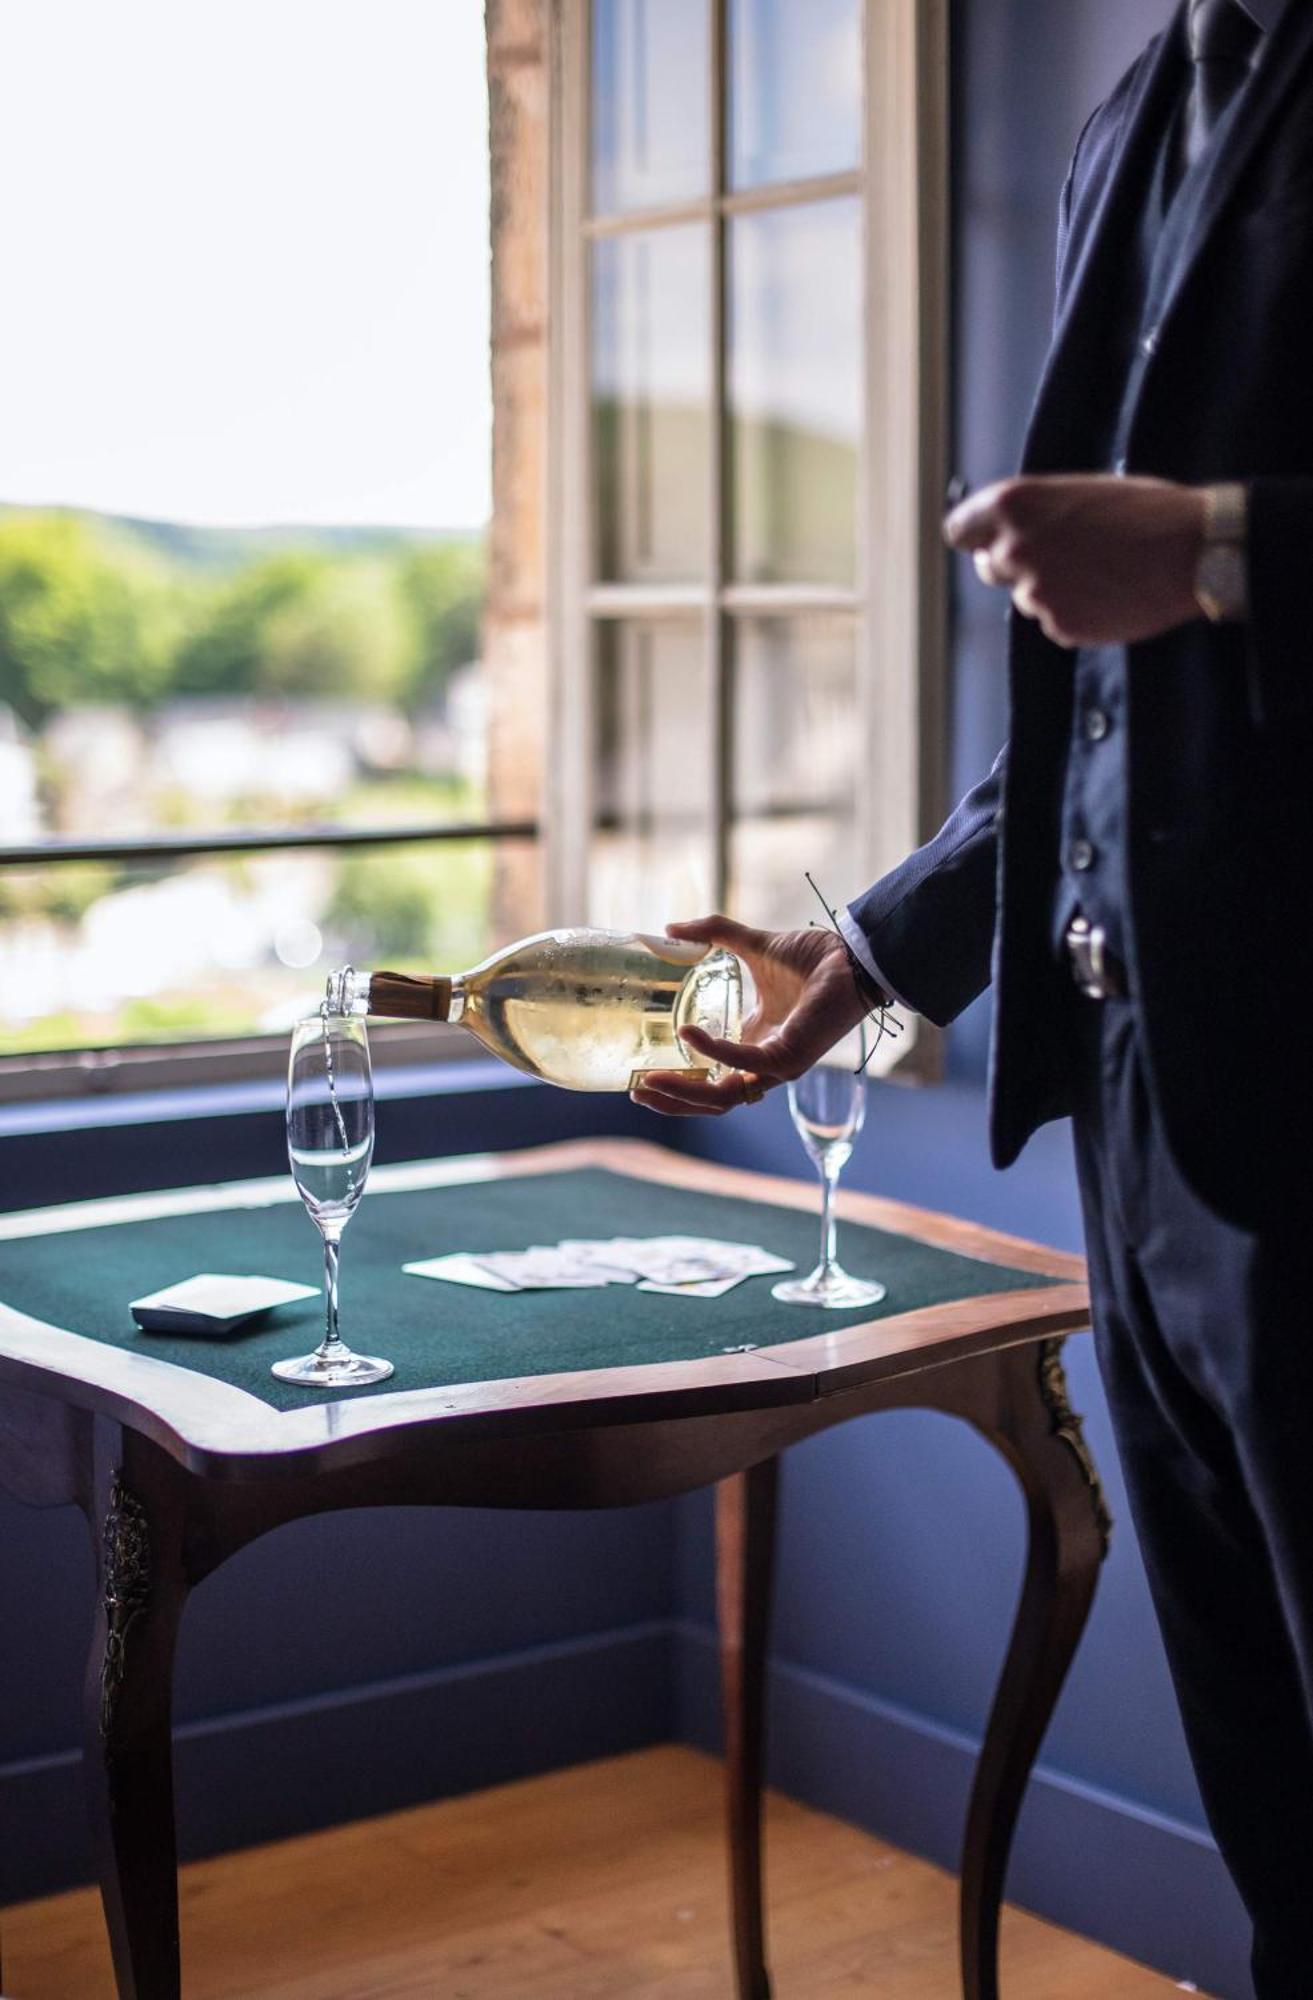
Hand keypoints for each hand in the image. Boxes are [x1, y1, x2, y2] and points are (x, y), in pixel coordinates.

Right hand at [629, 915, 870, 1117]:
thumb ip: (712, 934)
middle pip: (711, 1100)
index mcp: (754, 1042)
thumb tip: (670, 927)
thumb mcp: (751, 944)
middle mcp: (764, 1061)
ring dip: (683, 1094)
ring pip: (723, 1097)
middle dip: (672, 1101)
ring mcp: (777, 1065)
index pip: (711, 1079)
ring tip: (649, 1081)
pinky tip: (688, 1033)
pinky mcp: (788, 1056)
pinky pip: (742, 1063)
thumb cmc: (813, 956)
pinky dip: (713, 1052)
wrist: (851, 955)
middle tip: (637, 1091)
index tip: (641, 1076)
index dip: (677, 1084)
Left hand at [945, 474, 1207, 648]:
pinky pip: (1055, 622)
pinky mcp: (1060, 626)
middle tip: (1057, 555)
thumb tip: (1007, 533)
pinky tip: (1110, 593)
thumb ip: (1034, 514)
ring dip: (1052, 589)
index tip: (985, 541)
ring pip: (1026, 597)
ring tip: (1102, 570)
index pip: (959, 529)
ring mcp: (1035, 592)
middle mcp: (1014, 549)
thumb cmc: (1144, 511)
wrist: (1192, 550)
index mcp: (1014, 504)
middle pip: (988, 567)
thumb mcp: (1078, 492)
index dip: (976, 535)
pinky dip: (1076, 613)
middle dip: (1013, 564)